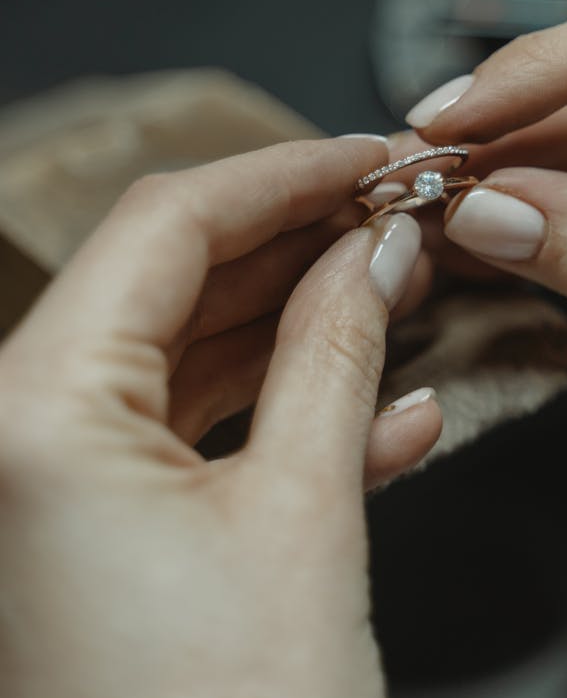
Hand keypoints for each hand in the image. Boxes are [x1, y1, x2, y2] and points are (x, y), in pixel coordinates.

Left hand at [0, 137, 439, 697]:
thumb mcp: (305, 522)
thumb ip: (339, 357)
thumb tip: (380, 253)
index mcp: (34, 417)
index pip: (165, 225)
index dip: (281, 174)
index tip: (364, 157)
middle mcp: (16, 442)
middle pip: (169, 281)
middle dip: (293, 245)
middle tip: (391, 219)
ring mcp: (49, 492)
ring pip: (182, 357)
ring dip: (295, 326)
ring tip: (396, 295)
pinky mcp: (92, 540)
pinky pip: (187, 439)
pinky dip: (278, 415)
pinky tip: (379, 412)